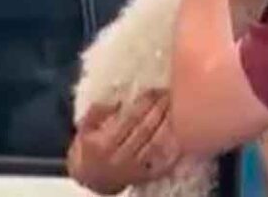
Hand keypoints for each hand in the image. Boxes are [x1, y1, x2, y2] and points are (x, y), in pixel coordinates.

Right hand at [67, 90, 181, 194]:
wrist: (92, 178)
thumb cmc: (89, 148)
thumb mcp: (85, 128)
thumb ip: (97, 111)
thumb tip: (117, 99)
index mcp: (104, 144)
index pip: (129, 119)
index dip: (143, 103)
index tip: (154, 89)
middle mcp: (120, 157)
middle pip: (146, 129)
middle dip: (159, 108)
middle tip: (169, 91)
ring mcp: (135, 168)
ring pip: (157, 143)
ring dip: (169, 122)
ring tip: (177, 105)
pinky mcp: (147, 175)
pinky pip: (165, 159)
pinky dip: (174, 145)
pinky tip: (182, 129)